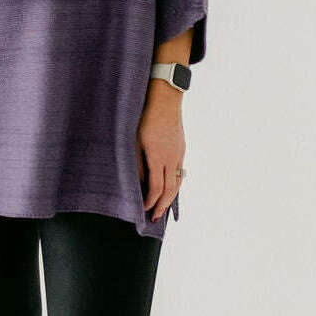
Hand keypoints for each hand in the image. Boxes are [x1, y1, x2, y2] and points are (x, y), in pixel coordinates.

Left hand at [137, 92, 184, 219]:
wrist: (165, 97)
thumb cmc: (144, 116)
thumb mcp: (134, 139)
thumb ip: (137, 162)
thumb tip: (138, 183)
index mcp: (158, 156)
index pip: (156, 187)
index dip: (150, 202)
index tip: (144, 211)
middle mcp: (172, 158)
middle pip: (170, 190)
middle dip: (162, 206)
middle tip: (155, 219)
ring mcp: (179, 153)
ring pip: (178, 182)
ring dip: (170, 198)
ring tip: (164, 208)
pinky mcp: (181, 148)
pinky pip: (180, 172)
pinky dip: (175, 185)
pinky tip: (170, 189)